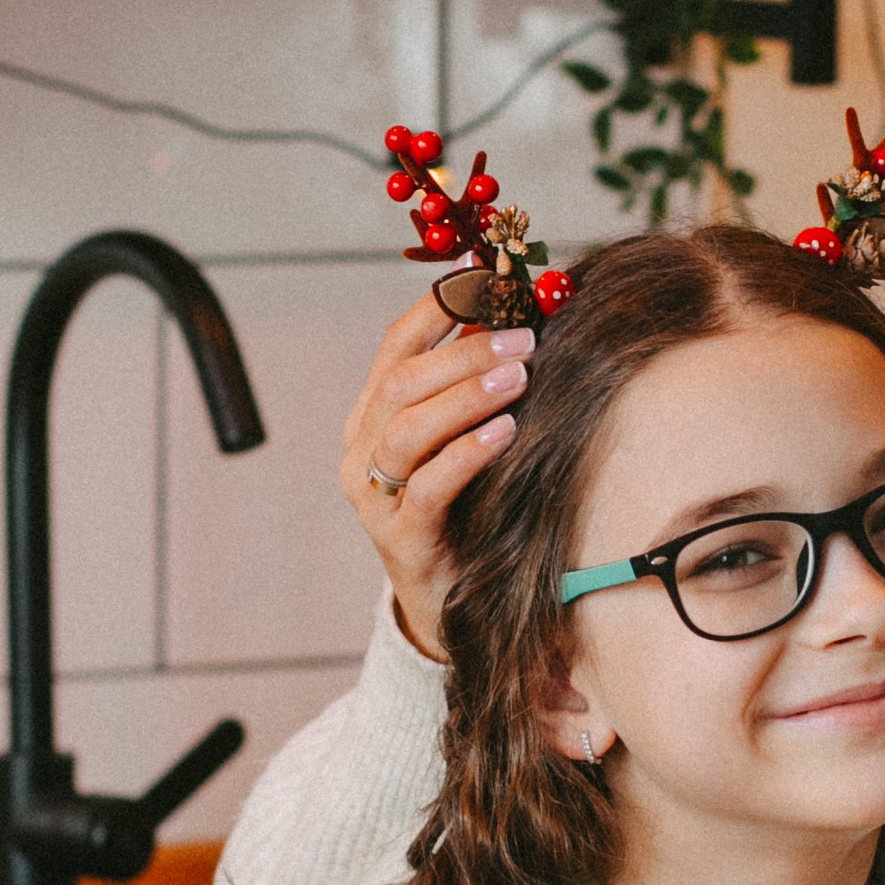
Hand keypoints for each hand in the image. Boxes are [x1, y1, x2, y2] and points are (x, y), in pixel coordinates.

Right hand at [341, 293, 535, 659]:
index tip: (486, 280)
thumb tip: (518, 316)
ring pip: (408, 429)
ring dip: (466, 396)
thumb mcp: (462, 440)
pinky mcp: (399, 539)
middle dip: (463, 352)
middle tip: (523, 337)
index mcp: (371, 415)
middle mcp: (361, 451)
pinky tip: (506, 432)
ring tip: (518, 377)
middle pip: (402, 383)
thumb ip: (474, 386)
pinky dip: (468, 453)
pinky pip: (430, 486)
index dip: (438, 308)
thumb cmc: (465, 510)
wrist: (449, 604)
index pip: (395, 345)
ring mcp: (374, 498)